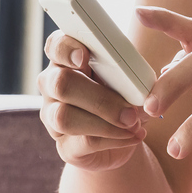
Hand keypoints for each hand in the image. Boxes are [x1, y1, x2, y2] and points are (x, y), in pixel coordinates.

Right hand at [37, 28, 147, 171]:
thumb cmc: (123, 96)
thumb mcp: (129, 80)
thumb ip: (128, 75)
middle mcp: (52, 86)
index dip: (66, 49)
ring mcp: (53, 117)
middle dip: (99, 97)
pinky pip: (83, 142)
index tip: (85, 56)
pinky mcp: (64, 146)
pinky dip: (114, 139)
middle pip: (60, 84)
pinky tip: (133, 136)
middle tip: (131, 110)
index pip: (55, 46)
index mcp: (67, 60)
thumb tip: (139, 89)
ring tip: (134, 124)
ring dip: (106, 122)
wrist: (124, 134)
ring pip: (65, 117)